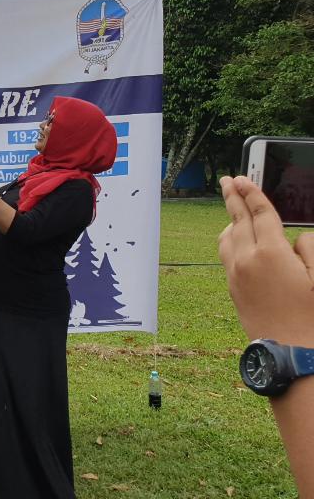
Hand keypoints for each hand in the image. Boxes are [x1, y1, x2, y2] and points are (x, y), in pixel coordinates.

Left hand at [218, 176, 313, 345]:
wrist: (291, 354)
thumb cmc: (312, 318)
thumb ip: (310, 248)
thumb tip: (296, 238)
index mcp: (271, 254)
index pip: (259, 214)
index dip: (252, 193)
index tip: (243, 178)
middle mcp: (246, 261)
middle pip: (237, 220)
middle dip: (233, 198)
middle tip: (228, 180)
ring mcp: (236, 275)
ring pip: (227, 237)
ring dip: (230, 219)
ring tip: (233, 207)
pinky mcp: (232, 289)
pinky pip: (226, 255)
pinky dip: (229, 239)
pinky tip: (235, 238)